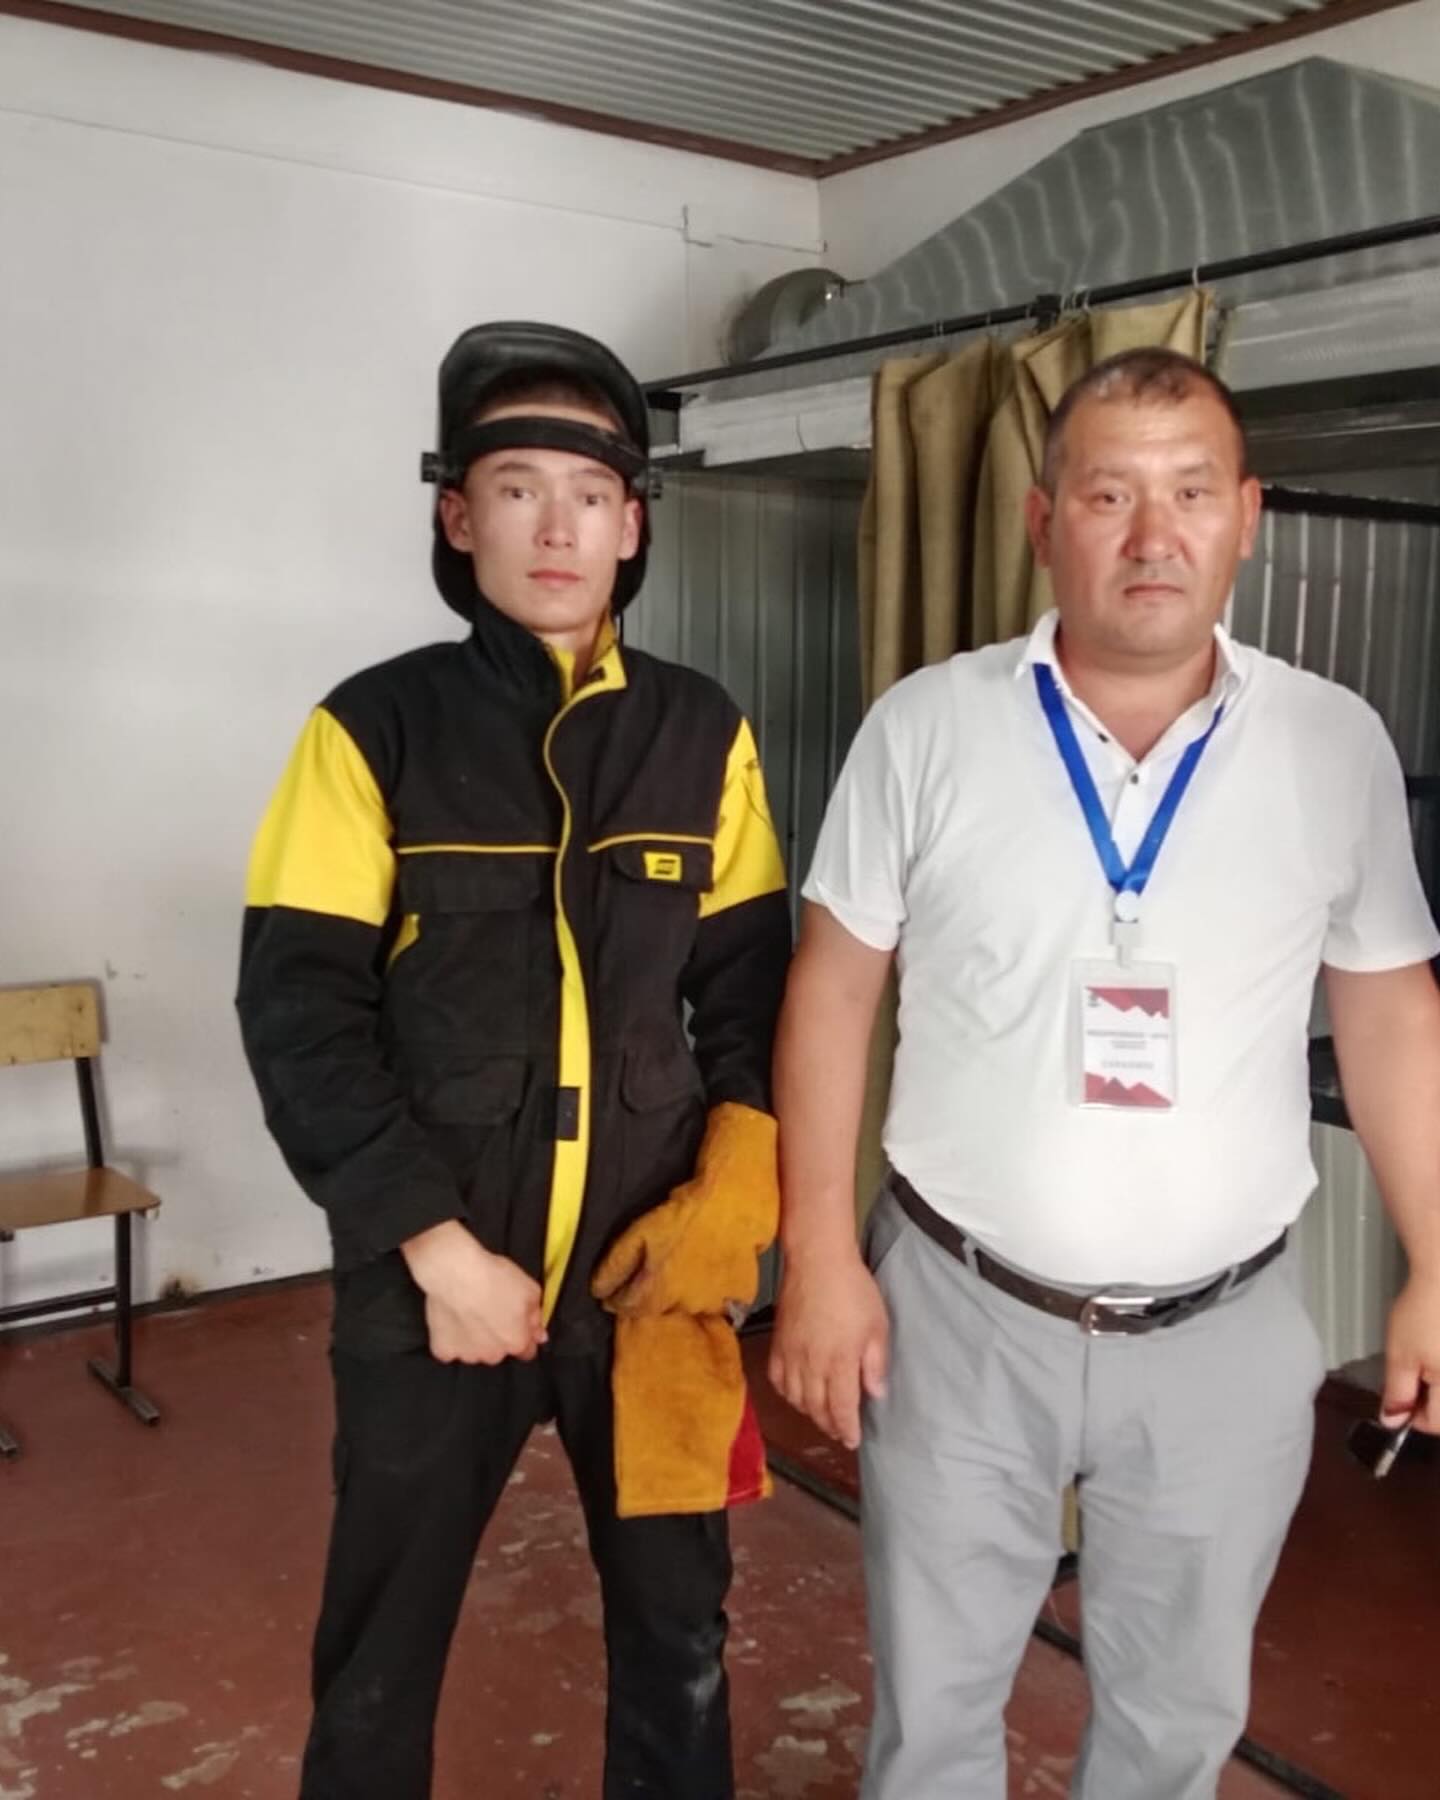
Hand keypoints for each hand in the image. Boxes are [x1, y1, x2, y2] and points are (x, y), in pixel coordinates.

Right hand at [401, 1221, 546, 1365]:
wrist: (456, 1271)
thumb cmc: (492, 1278)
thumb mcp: (530, 1289)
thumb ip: (536, 1315)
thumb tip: (539, 1333)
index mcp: (516, 1342)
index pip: (526, 1351)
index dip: (522, 1336)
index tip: (515, 1325)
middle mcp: (493, 1354)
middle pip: (499, 1351)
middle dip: (497, 1336)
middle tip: (490, 1311)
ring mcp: (467, 1354)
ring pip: (474, 1351)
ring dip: (474, 1338)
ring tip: (469, 1312)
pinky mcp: (444, 1350)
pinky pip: (450, 1348)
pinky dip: (451, 1338)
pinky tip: (453, 1319)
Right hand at [768, 1248, 888, 1450]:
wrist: (816, 1260)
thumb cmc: (852, 1289)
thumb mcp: (877, 1325)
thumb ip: (875, 1363)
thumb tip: (875, 1393)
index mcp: (839, 1362)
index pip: (841, 1408)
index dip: (847, 1428)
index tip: (853, 1440)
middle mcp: (811, 1365)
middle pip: (816, 1408)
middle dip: (829, 1425)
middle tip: (840, 1431)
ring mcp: (790, 1355)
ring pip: (796, 1398)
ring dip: (809, 1412)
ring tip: (822, 1414)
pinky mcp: (778, 1343)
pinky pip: (778, 1380)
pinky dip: (788, 1393)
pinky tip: (797, 1392)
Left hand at [1382, 1273, 1439, 1431]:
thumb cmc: (1425, 1310)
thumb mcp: (1401, 1355)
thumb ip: (1398, 1393)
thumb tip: (1393, 1420)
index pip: (1434, 1424)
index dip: (1410, 1414)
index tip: (1399, 1395)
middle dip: (1428, 1397)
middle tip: (1413, 1371)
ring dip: (1437, 1381)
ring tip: (1428, 1353)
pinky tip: (1438, 1344)